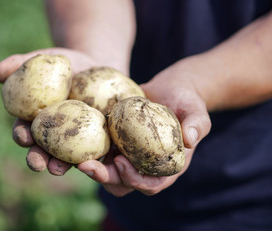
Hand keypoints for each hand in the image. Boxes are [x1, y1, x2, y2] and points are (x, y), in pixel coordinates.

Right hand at [0, 47, 99, 174]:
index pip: (24, 130)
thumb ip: (19, 64)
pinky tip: (90, 161)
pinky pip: (92, 151)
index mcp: (36, 120)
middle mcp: (53, 134)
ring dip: (60, 165)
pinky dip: (89, 158)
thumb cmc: (66, 64)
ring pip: (64, 158)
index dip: (21, 135)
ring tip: (59, 170)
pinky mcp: (95, 140)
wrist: (98, 68)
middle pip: (42, 151)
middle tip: (38, 164)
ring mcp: (74, 140)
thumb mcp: (44, 59)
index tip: (22, 136)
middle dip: (37, 159)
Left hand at [78, 57, 211, 195]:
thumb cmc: (185, 100)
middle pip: (124, 184)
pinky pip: (102, 153)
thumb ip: (197, 123)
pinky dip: (90, 152)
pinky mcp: (118, 143)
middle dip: (105, 178)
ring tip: (78, 158)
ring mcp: (130, 156)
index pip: (151, 184)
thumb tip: (190, 139)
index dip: (135, 180)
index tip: (120, 162)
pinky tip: (75, 143)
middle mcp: (146, 166)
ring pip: (109, 173)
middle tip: (87, 166)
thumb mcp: (196, 109)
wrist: (169, 89)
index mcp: (166, 166)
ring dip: (93, 170)